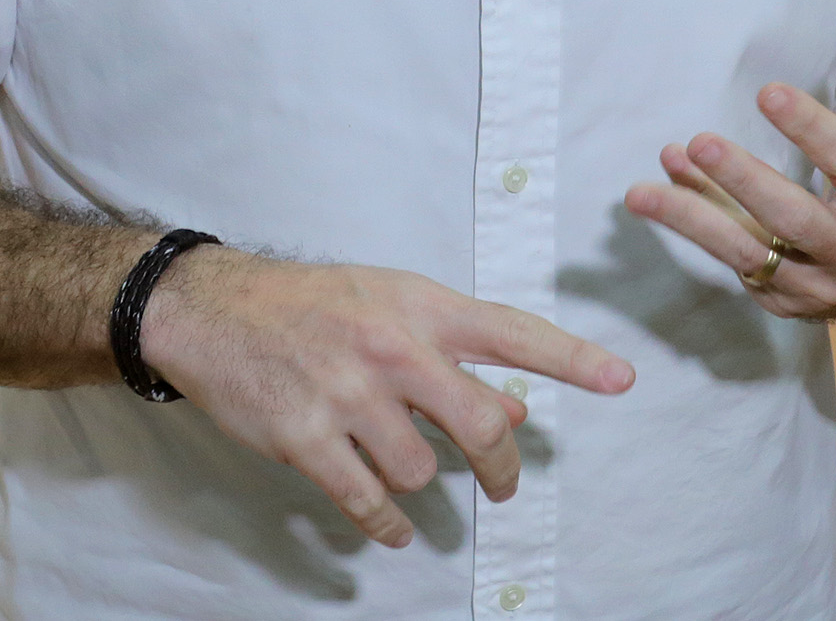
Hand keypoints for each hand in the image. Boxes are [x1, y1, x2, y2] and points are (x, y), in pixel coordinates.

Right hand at [136, 251, 634, 549]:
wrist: (214, 308)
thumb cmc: (312, 305)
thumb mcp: (390, 306)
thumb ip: (455, 353)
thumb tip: (515, 407)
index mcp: (421, 308)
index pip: (514, 331)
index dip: (572, 359)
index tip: (621, 379)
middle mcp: (392, 347)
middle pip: (481, 423)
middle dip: (504, 467)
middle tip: (506, 486)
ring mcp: (348, 393)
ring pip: (423, 469)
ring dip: (423, 483)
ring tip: (404, 472)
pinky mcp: (308, 436)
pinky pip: (368, 501)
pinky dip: (388, 525)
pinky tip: (395, 529)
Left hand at [623, 0, 835, 321]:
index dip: (809, 129)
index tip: (766, 92)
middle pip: (794, 217)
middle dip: (744, 182)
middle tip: (699, 143)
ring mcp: (818, 282)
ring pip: (748, 254)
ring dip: (692, 220)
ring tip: (641, 193)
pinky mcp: (783, 301)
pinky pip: (733, 262)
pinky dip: (697, 226)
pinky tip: (662, 193)